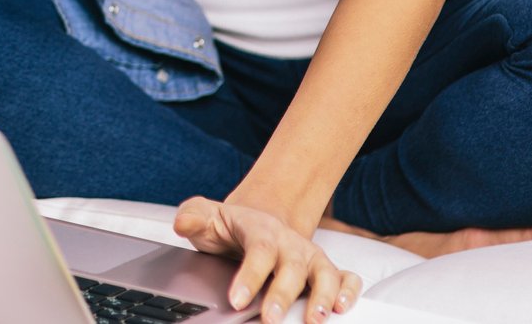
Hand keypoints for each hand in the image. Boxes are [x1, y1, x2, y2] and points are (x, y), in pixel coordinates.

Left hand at [172, 196, 361, 322]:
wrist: (258, 222)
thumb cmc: (231, 227)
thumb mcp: (208, 218)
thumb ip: (193, 217)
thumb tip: (182, 223)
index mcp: (261, 230)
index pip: (258, 251)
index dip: (249, 276)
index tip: (237, 300)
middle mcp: (290, 244)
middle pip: (291, 269)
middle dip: (282, 296)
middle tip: (271, 320)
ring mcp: (310, 257)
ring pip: (324, 274)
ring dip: (322, 297)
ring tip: (314, 320)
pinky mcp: (326, 270)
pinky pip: (346, 278)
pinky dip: (350, 291)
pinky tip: (343, 308)